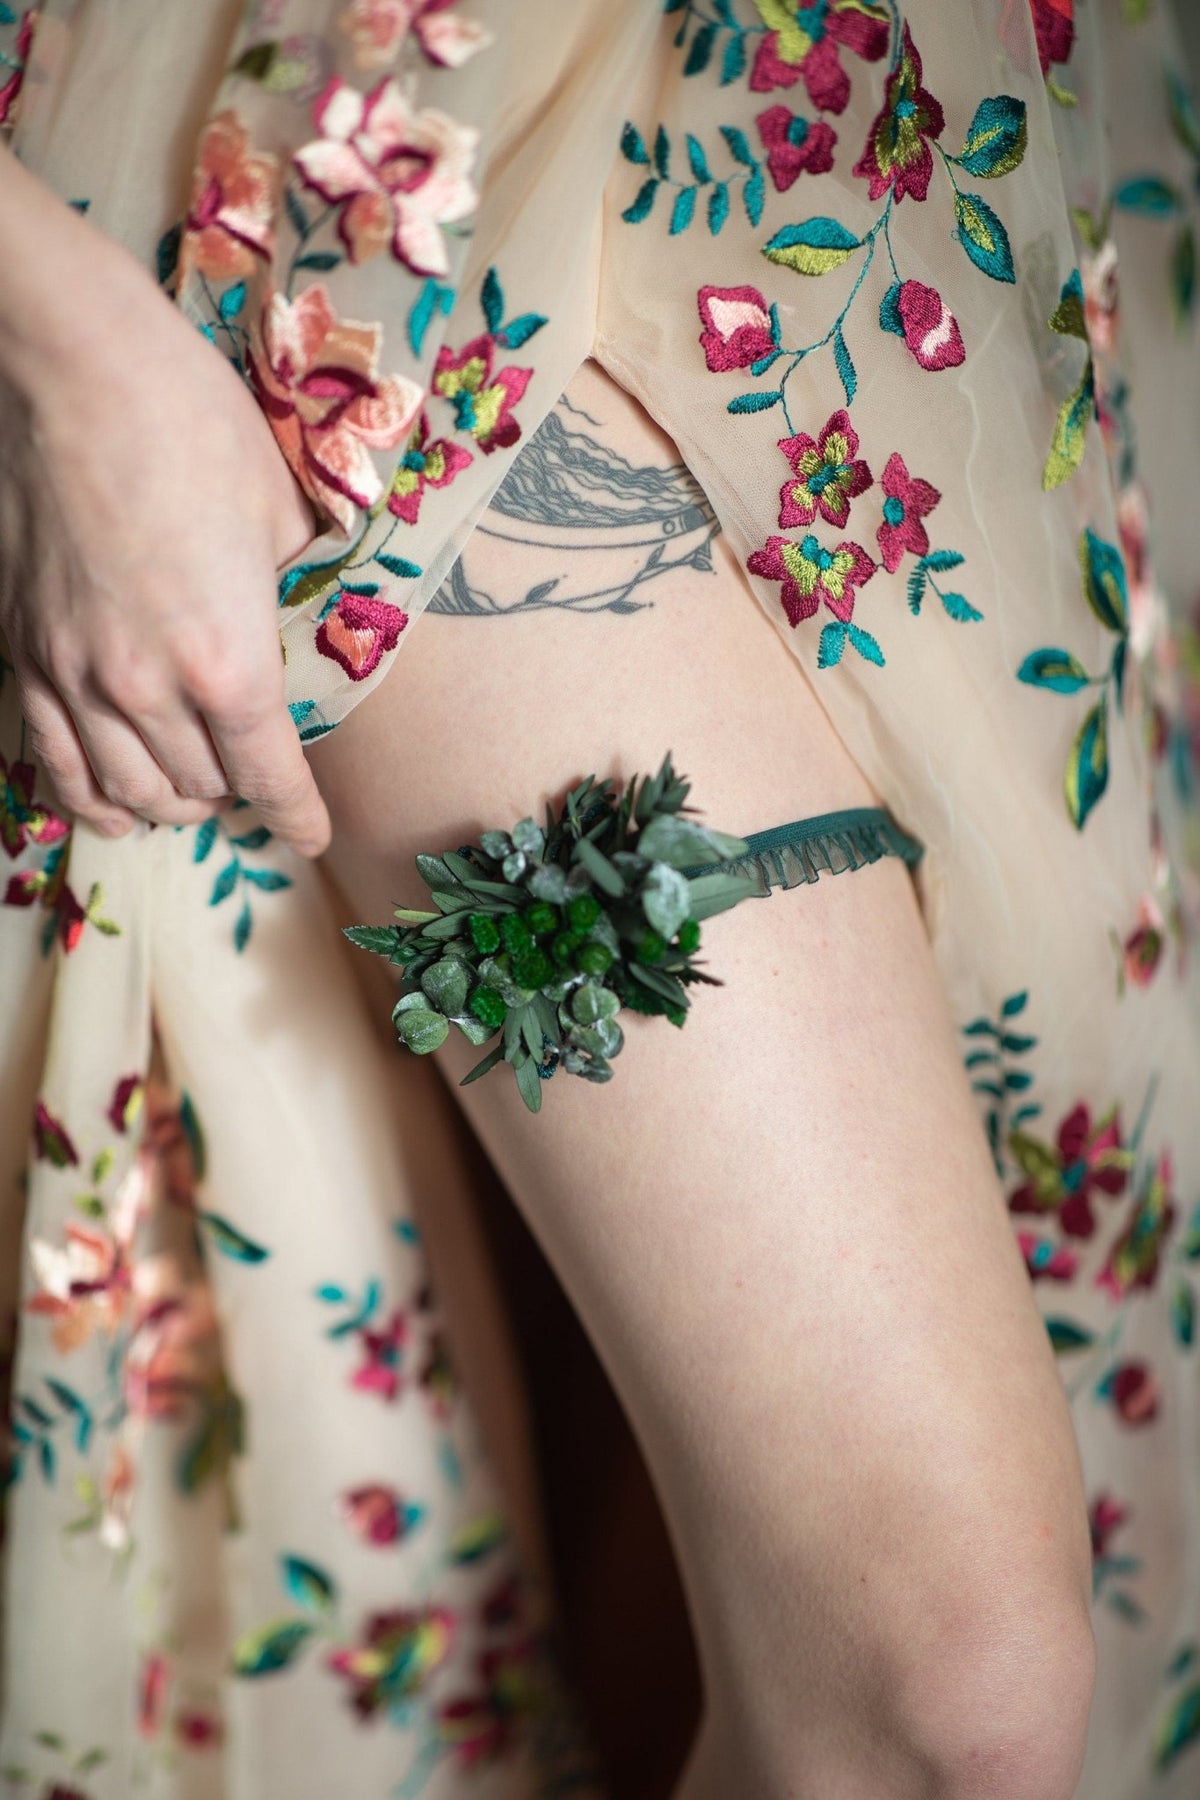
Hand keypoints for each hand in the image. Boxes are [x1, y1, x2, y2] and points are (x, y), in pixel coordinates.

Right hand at [0, 149, 331, 855]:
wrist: (70, 366)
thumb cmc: (190, 425)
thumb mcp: (281, 513)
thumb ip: (294, 592)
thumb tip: (303, 620)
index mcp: (226, 662)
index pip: (268, 776)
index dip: (296, 815)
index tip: (312, 836)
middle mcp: (145, 690)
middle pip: (200, 788)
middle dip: (236, 793)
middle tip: (255, 775)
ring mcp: (72, 677)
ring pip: (126, 790)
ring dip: (169, 802)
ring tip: (193, 793)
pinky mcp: (23, 652)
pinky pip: (53, 761)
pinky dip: (89, 796)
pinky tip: (111, 807)